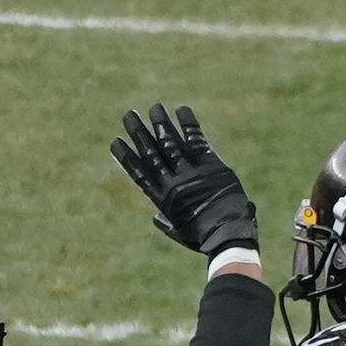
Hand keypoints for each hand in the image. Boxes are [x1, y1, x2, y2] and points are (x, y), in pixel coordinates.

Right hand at [109, 104, 258, 258]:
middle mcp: (174, 183)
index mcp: (163, 200)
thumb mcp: (180, 233)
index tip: (115, 141)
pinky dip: (189, 125)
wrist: (230, 236)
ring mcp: (192, 172)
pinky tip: (181, 110)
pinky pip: (197, 141)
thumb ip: (166, 222)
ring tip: (154, 107)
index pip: (140, 173)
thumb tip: (155, 217)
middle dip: (139, 133)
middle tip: (128, 114)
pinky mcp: (211, 165)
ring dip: (161, 124)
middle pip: (152, 153)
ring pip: (171, 143)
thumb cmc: (204, 238)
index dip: (127, 157)